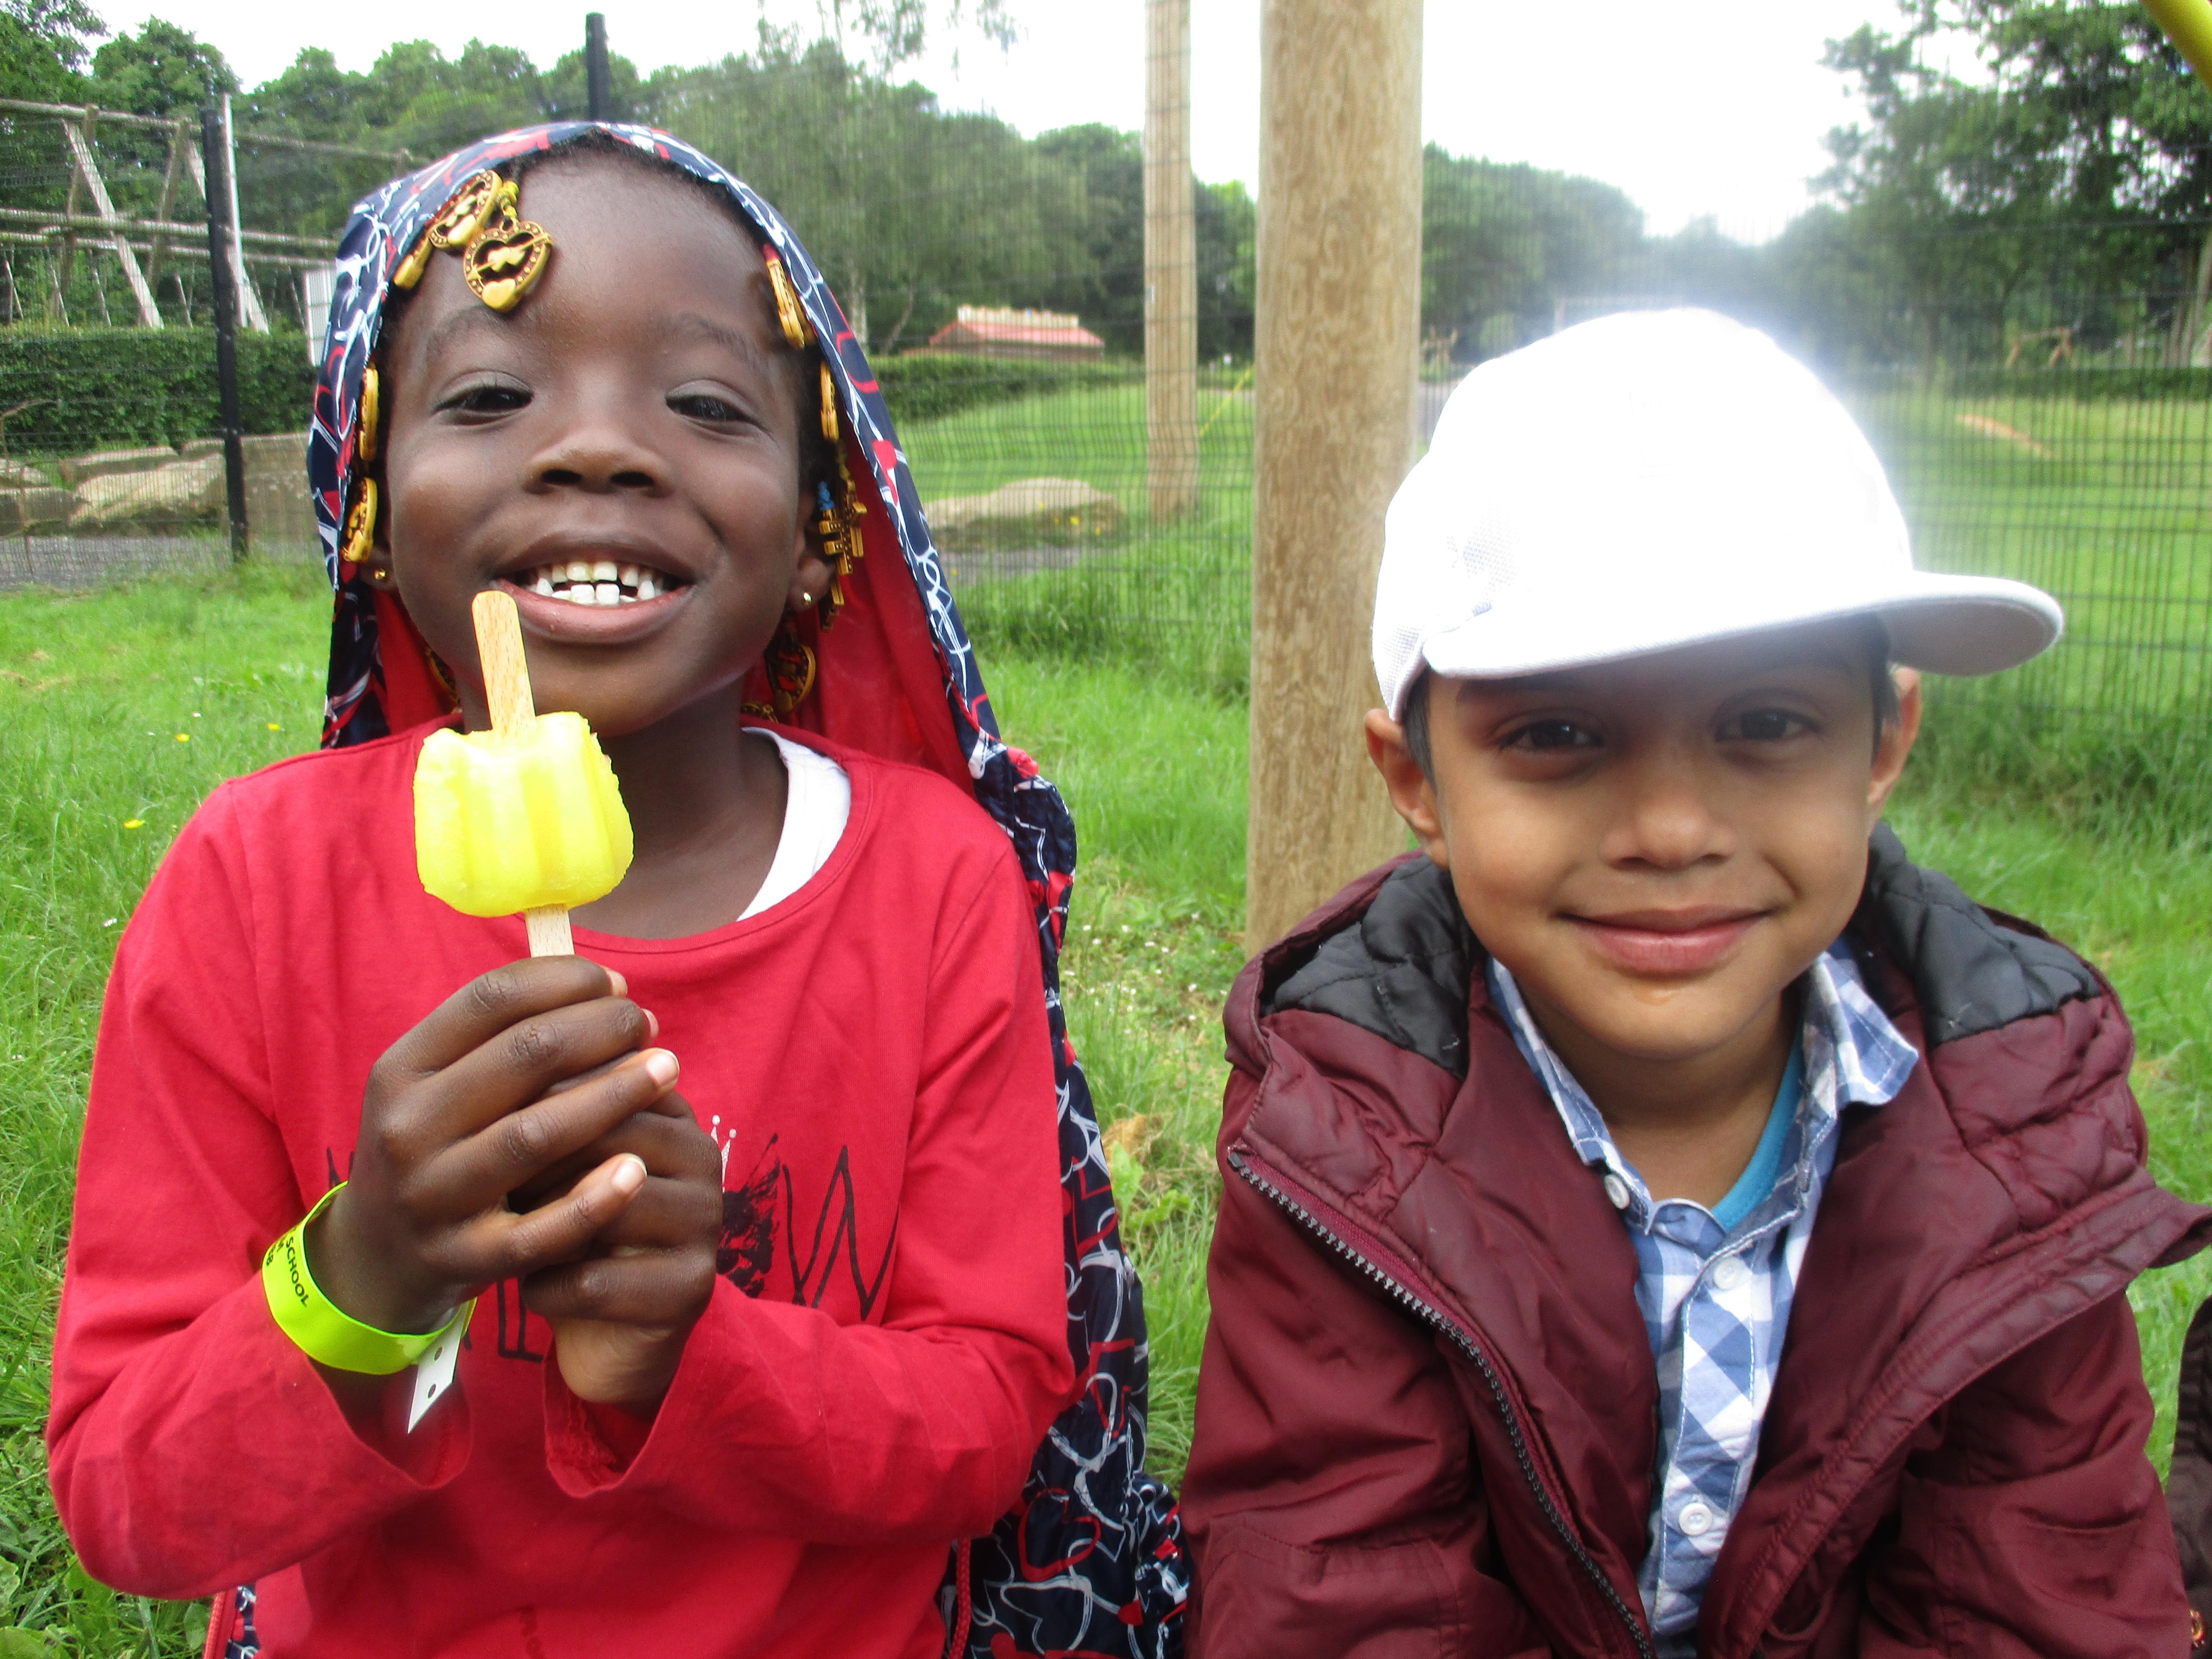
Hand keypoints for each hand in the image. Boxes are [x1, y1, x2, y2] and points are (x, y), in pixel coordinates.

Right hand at [305, 958, 675, 1336]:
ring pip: (536, 1135)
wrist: (374, 1258)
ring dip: (614, 1095)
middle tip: (647, 1025)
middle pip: (524, 1057)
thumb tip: (609, 991)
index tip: (618, 986)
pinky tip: (636, 1172)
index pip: (492, 999)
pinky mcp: (461, 1257)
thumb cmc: (435, 1148)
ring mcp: (431, 1196)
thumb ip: (503, 1037)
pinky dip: (591, 1201)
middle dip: (602, 1030)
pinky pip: (537, 1231)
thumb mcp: (437, 1085)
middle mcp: (408, 1127)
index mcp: (401, 1069)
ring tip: (667, 1070)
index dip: (567, 981)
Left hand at [518, 1079, 723, 1416]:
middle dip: (540, 1163)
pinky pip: (600, 1281)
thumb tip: (485, 1072)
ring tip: (510, 1240)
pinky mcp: (692, 1289)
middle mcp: (702, 1157)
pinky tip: (530, 1291)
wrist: (605, 1325)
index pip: (606, 1079)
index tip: (482, 1127)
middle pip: (615, 1136)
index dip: (536, 1100)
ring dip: (545, 1226)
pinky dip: (549, 1288)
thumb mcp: (559, 1165)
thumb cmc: (570, 1226)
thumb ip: (542, 1117)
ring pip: (611, 1208)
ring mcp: (705, 1223)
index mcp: (671, 1113)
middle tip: (487, 1190)